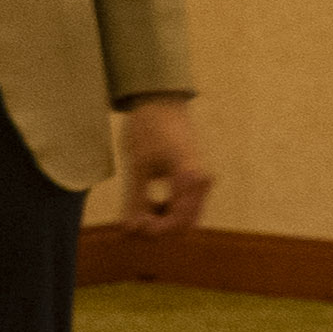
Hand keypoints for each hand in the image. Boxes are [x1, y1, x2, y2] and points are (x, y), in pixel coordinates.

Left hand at [112, 95, 215, 240]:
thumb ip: (135, 200)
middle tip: (131, 224)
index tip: (130, 228)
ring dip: (162, 221)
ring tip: (135, 214)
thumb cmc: (147, 128)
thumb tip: (130, 229)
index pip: (178, 222)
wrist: (160, 100)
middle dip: (159, 229)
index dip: (154, 232)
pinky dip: (166, 210)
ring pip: (185, 216)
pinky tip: (145, 205)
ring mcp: (200, 180)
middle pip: (185, 224)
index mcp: (190, 179)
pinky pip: (184, 204)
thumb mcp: (137, 166)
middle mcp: (202, 182)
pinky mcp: (194, 178)